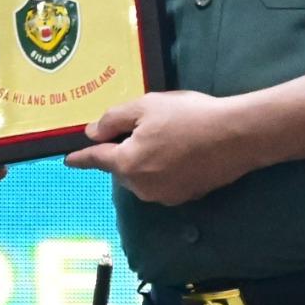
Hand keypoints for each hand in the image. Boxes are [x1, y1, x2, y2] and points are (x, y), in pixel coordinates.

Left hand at [62, 91, 257, 205]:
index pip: (96, 160)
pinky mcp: (184, 197)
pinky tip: (183, 151)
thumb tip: (93, 133)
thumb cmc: (189, 117)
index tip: (68, 161)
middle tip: (147, 125)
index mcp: (127, 164)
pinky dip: (164, 169)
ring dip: (145, 160)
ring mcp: (164, 196)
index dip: (81, 158)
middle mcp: (141, 187)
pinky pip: (162, 182)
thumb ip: (113, 120)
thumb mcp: (145, 107)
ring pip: (142, 176)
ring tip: (170, 136)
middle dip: (125, 149)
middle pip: (121, 167)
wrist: (237, 136)